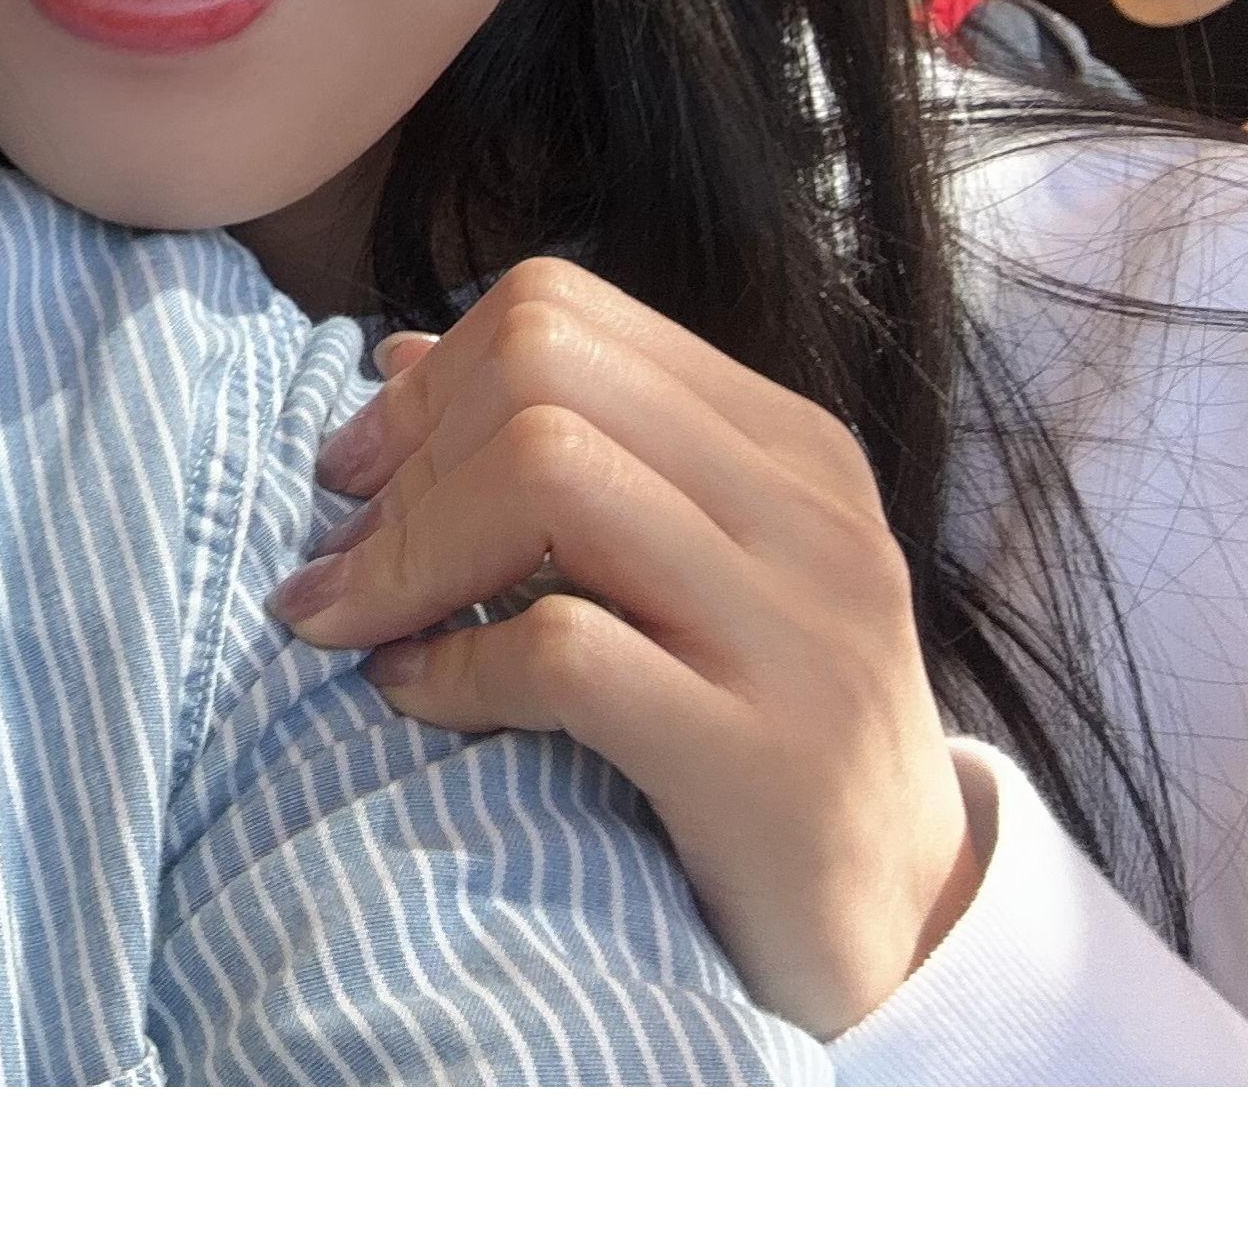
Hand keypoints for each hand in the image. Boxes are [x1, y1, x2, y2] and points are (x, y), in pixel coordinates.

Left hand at [269, 257, 981, 1039]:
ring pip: (550, 476)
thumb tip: (399, 360)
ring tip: (356, 622)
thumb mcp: (680, 572)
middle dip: (405, 459)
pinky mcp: (770, 763)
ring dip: (408, 551)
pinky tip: (416, 698)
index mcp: (787, 445)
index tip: (357, 473)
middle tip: (341, 556)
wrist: (906, 935)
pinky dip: (453, 667)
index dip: (426, 384)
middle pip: (542, 376)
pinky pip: (564, 649)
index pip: (561, 312)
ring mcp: (804, 635)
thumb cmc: (755, 737)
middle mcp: (812, 516)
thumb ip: (569, 454)